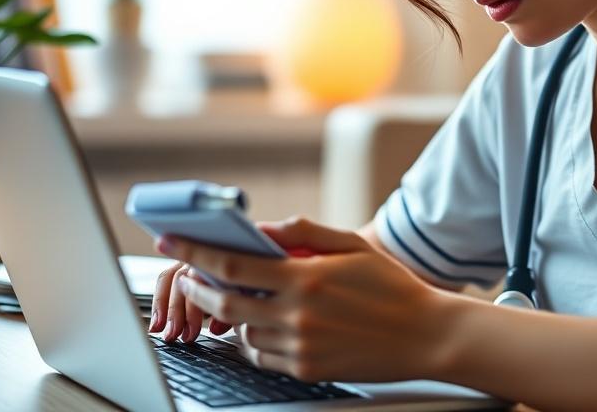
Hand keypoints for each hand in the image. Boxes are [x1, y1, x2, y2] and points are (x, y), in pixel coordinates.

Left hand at [157, 216, 450, 382]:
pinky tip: (262, 325)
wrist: (424, 334)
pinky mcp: (306, 368)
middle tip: (189, 276)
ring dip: (230, 315)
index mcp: (306, 277)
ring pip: (242, 332)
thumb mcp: (352, 245)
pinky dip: (253, 339)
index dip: (196, 252)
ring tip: (235, 299)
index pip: (234, 264)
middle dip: (199, 288)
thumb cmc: (390, 285)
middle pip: (225, 304)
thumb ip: (305, 232)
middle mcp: (297, 314)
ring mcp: (300, 345)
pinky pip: (262, 356)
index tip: (172, 241)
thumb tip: (265, 227)